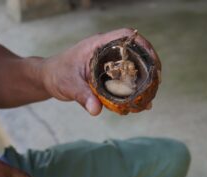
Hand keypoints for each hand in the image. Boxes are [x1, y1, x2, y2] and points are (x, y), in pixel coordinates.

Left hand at [41, 28, 159, 115]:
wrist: (48, 78)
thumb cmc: (56, 75)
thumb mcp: (68, 85)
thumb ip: (82, 96)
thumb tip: (96, 110)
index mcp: (98, 45)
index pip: (125, 35)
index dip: (143, 44)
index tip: (153, 60)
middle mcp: (105, 50)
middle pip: (134, 50)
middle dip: (148, 63)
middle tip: (157, 80)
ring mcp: (107, 61)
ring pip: (132, 63)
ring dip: (143, 75)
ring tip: (152, 92)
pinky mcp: (107, 72)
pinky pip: (125, 75)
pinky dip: (134, 85)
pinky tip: (139, 100)